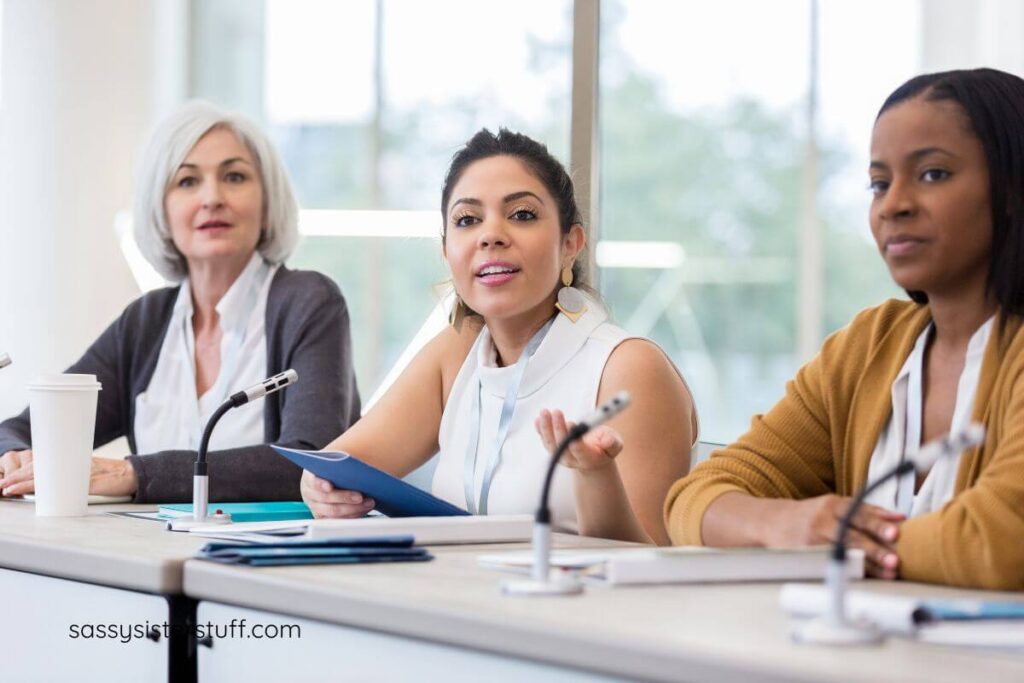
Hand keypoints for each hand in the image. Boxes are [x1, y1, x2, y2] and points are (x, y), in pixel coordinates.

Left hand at [0, 453, 136, 496]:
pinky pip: (61, 486)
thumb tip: (54, 484)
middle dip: (16, 476)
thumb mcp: (89, 472)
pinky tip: (32, 492)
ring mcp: (79, 472)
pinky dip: (43, 489)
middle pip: (38, 468)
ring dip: (23, 482)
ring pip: (45, 475)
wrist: (133, 474)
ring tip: (7, 488)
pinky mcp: (87, 482)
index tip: (8, 477)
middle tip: (2, 483)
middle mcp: (72, 463)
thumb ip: (72, 476)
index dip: (23, 470)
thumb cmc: (112, 475)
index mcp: (71, 460)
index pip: (41, 463)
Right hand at [300, 469, 374, 518]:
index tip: (330, 487)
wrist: (326, 482)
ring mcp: (316, 507)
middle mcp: (310, 494)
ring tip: (368, 503)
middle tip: (360, 496)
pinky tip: (364, 510)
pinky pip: (338, 520)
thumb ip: (340, 465)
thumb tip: (354, 467)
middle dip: (344, 498)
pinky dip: (352, 515)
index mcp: (309, 477)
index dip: (320, 484)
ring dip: (353, 508)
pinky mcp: (324, 518)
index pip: (312, 481)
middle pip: (325, 498)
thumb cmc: (332, 471)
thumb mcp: (333, 464)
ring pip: (333, 512)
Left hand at [535, 409, 623, 471]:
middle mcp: (571, 459)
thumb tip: (608, 441)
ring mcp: (560, 454)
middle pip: (562, 446)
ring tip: (545, 412)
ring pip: (550, 443)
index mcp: (588, 459)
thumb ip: (612, 443)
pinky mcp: (553, 446)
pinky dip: (540, 429)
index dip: (575, 442)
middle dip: (559, 428)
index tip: (572, 430)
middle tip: (558, 413)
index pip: (580, 452)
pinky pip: (544, 439)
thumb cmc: (604, 448)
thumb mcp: (615, 445)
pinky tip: (538, 419)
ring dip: (546, 427)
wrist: (592, 456)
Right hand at [764, 494, 904, 579]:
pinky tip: (867, 577)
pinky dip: (852, 571)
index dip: (877, 523)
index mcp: (832, 504)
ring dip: (868, 564)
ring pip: (843, 553)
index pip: (858, 513)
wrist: (772, 522)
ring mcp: (813, 539)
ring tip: (888, 573)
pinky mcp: (807, 556)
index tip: (896, 532)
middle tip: (894, 560)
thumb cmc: (812, 515)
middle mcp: (822, 520)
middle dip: (874, 548)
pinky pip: (833, 565)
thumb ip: (867, 511)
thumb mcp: (836, 505)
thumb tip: (900, 517)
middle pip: (851, 534)